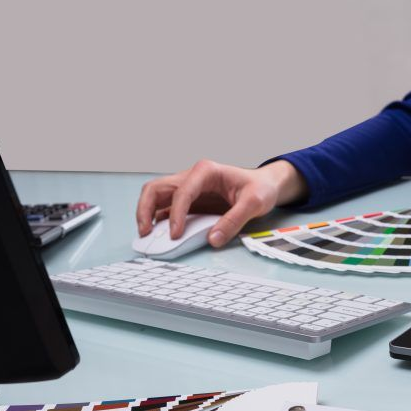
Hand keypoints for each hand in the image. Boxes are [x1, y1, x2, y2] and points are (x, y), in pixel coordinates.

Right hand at [135, 159, 307, 246]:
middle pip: (156, 188)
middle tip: (145, 233)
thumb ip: (234, 221)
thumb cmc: (260, 188)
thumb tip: (213, 239)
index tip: (174, 234)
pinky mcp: (189, 201)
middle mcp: (193, 177)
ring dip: (147, 214)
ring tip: (147, 235)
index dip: (175, 214)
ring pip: (156, 196)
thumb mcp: (254, 203)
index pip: (182, 192)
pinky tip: (159, 234)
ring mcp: (188, 188)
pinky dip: (159, 220)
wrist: (265, 185)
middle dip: (145, 209)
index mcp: (206, 171)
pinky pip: (167, 208)